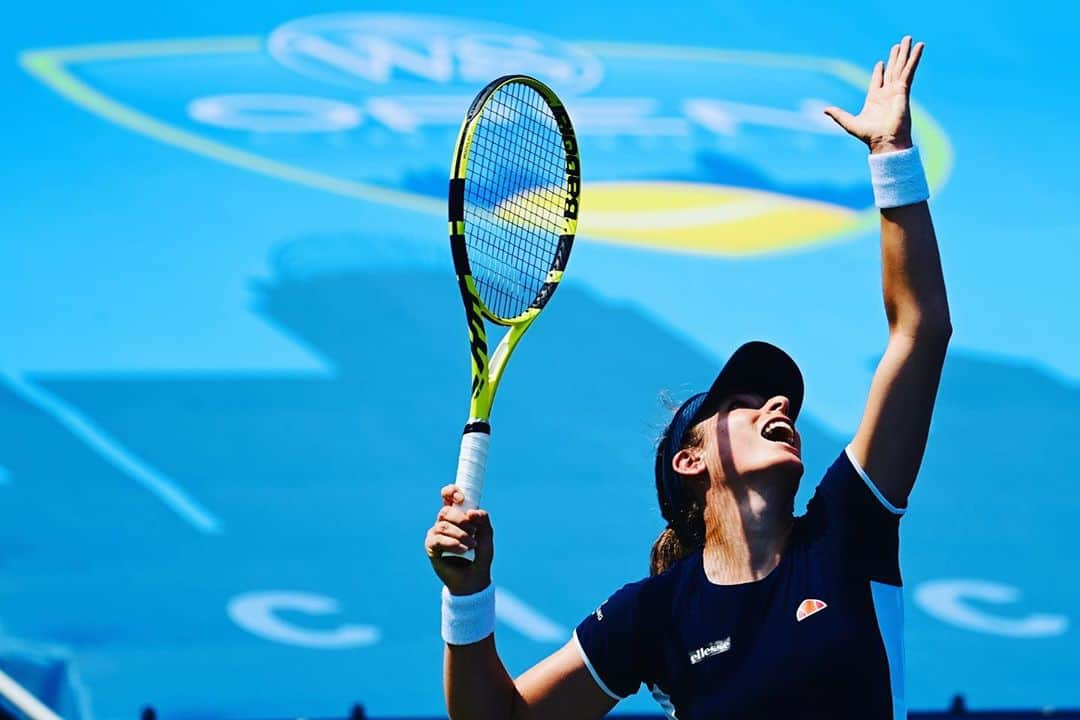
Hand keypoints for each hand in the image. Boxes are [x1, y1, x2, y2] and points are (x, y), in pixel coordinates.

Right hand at [425, 484, 494, 595]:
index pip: (447, 496)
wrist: (474, 579)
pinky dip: (452, 544)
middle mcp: (444, 523)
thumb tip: (471, 512)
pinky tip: (463, 550)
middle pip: (445, 511)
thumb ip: (483, 520)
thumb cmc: (480, 556)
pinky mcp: (431, 548)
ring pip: (443, 525)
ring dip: (460, 535)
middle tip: (473, 532)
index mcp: (457, 515)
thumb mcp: (487, 535)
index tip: (461, 499)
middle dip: (461, 520)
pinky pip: (438, 540)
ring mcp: (436, 534)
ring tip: (471, 545)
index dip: (451, 492)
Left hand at [824, 36, 923, 153]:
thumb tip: (824, 110)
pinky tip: (919, 47)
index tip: (881, 63)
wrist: (885, 141)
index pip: (878, 80)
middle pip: (892, 70)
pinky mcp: (904, 90)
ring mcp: (896, 90)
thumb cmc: (869, 136)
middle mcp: (887, 93)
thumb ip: (838, 115)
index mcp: (875, 99)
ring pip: (901, 67)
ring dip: (905, 53)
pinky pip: (909, 71)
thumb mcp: (850, 123)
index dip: (879, 72)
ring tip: (909, 38)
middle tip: (900, 43)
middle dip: (895, 57)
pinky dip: (914, 59)